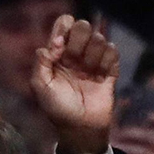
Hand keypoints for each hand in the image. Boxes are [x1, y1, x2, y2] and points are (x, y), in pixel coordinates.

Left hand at [31, 15, 118, 153]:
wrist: (81, 128)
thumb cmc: (57, 108)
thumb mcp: (41, 86)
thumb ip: (41, 62)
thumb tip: (52, 44)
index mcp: (58, 54)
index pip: (63, 25)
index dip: (63, 28)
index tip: (60, 46)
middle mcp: (76, 54)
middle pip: (82, 26)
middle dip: (79, 38)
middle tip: (75, 58)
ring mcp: (94, 61)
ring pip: (98, 38)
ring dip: (93, 52)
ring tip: (89, 70)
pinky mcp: (110, 71)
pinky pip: (112, 52)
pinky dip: (108, 58)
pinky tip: (101, 73)